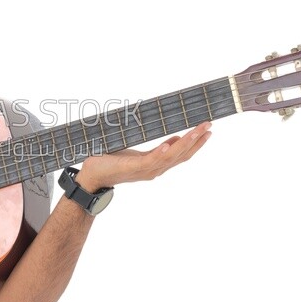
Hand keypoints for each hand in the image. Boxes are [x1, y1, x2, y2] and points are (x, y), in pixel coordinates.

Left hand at [75, 122, 211, 191]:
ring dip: (186, 144)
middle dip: (196, 141)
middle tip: (209, 126)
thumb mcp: (135, 151)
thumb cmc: (110, 161)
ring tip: (197, 131)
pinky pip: (152, 160)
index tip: (206, 131)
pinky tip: (170, 144)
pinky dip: (163, 152)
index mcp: (155, 164)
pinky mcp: (134, 168)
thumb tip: (173, 138)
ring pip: (171, 157)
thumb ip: (154, 147)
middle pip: (181, 155)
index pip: (180, 154)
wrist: (91, 176)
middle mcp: (154, 169)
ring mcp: (145, 170)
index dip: (194, 144)